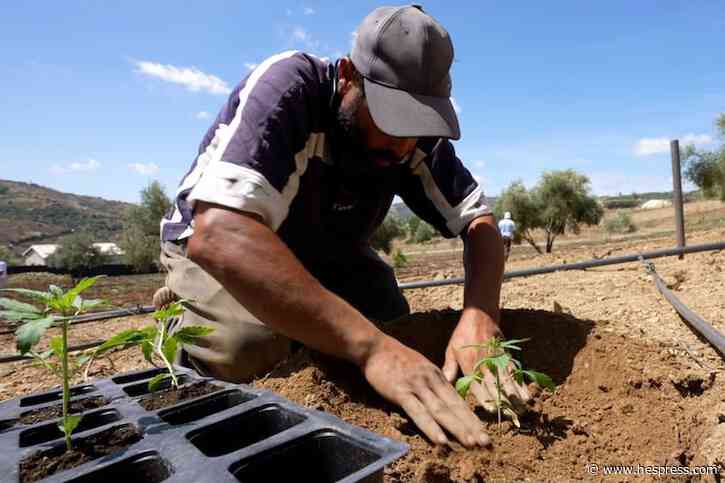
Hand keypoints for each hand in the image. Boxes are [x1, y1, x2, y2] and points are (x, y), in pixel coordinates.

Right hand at [362, 334, 490, 447]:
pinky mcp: (402, 392)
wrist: (374, 347)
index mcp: (437, 376)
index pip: (458, 400)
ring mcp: (417, 386)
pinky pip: (418, 413)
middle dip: (471, 426)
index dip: (472, 418)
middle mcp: (431, 381)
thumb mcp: (420, 366)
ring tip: (471, 443)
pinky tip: (441, 441)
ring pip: (441, 411)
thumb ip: (432, 380)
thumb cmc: (395, 357)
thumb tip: (444, 393)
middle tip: (486, 443)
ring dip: (457, 428)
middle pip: (455, 407)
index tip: (483, 432)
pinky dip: (431, 428)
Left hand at [442, 312, 530, 413]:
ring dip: (516, 393)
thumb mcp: (452, 349)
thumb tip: (444, 382)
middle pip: (495, 383)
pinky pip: (515, 371)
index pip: (477, 383)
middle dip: (503, 400)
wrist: (480, 315)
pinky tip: (528, 394)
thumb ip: (450, 367)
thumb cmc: (463, 335)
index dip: (484, 397)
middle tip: (511, 415)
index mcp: (469, 362)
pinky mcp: (506, 355)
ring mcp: (497, 358)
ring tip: (523, 407)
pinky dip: (522, 383)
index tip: (491, 410)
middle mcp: (484, 362)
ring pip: (508, 378)